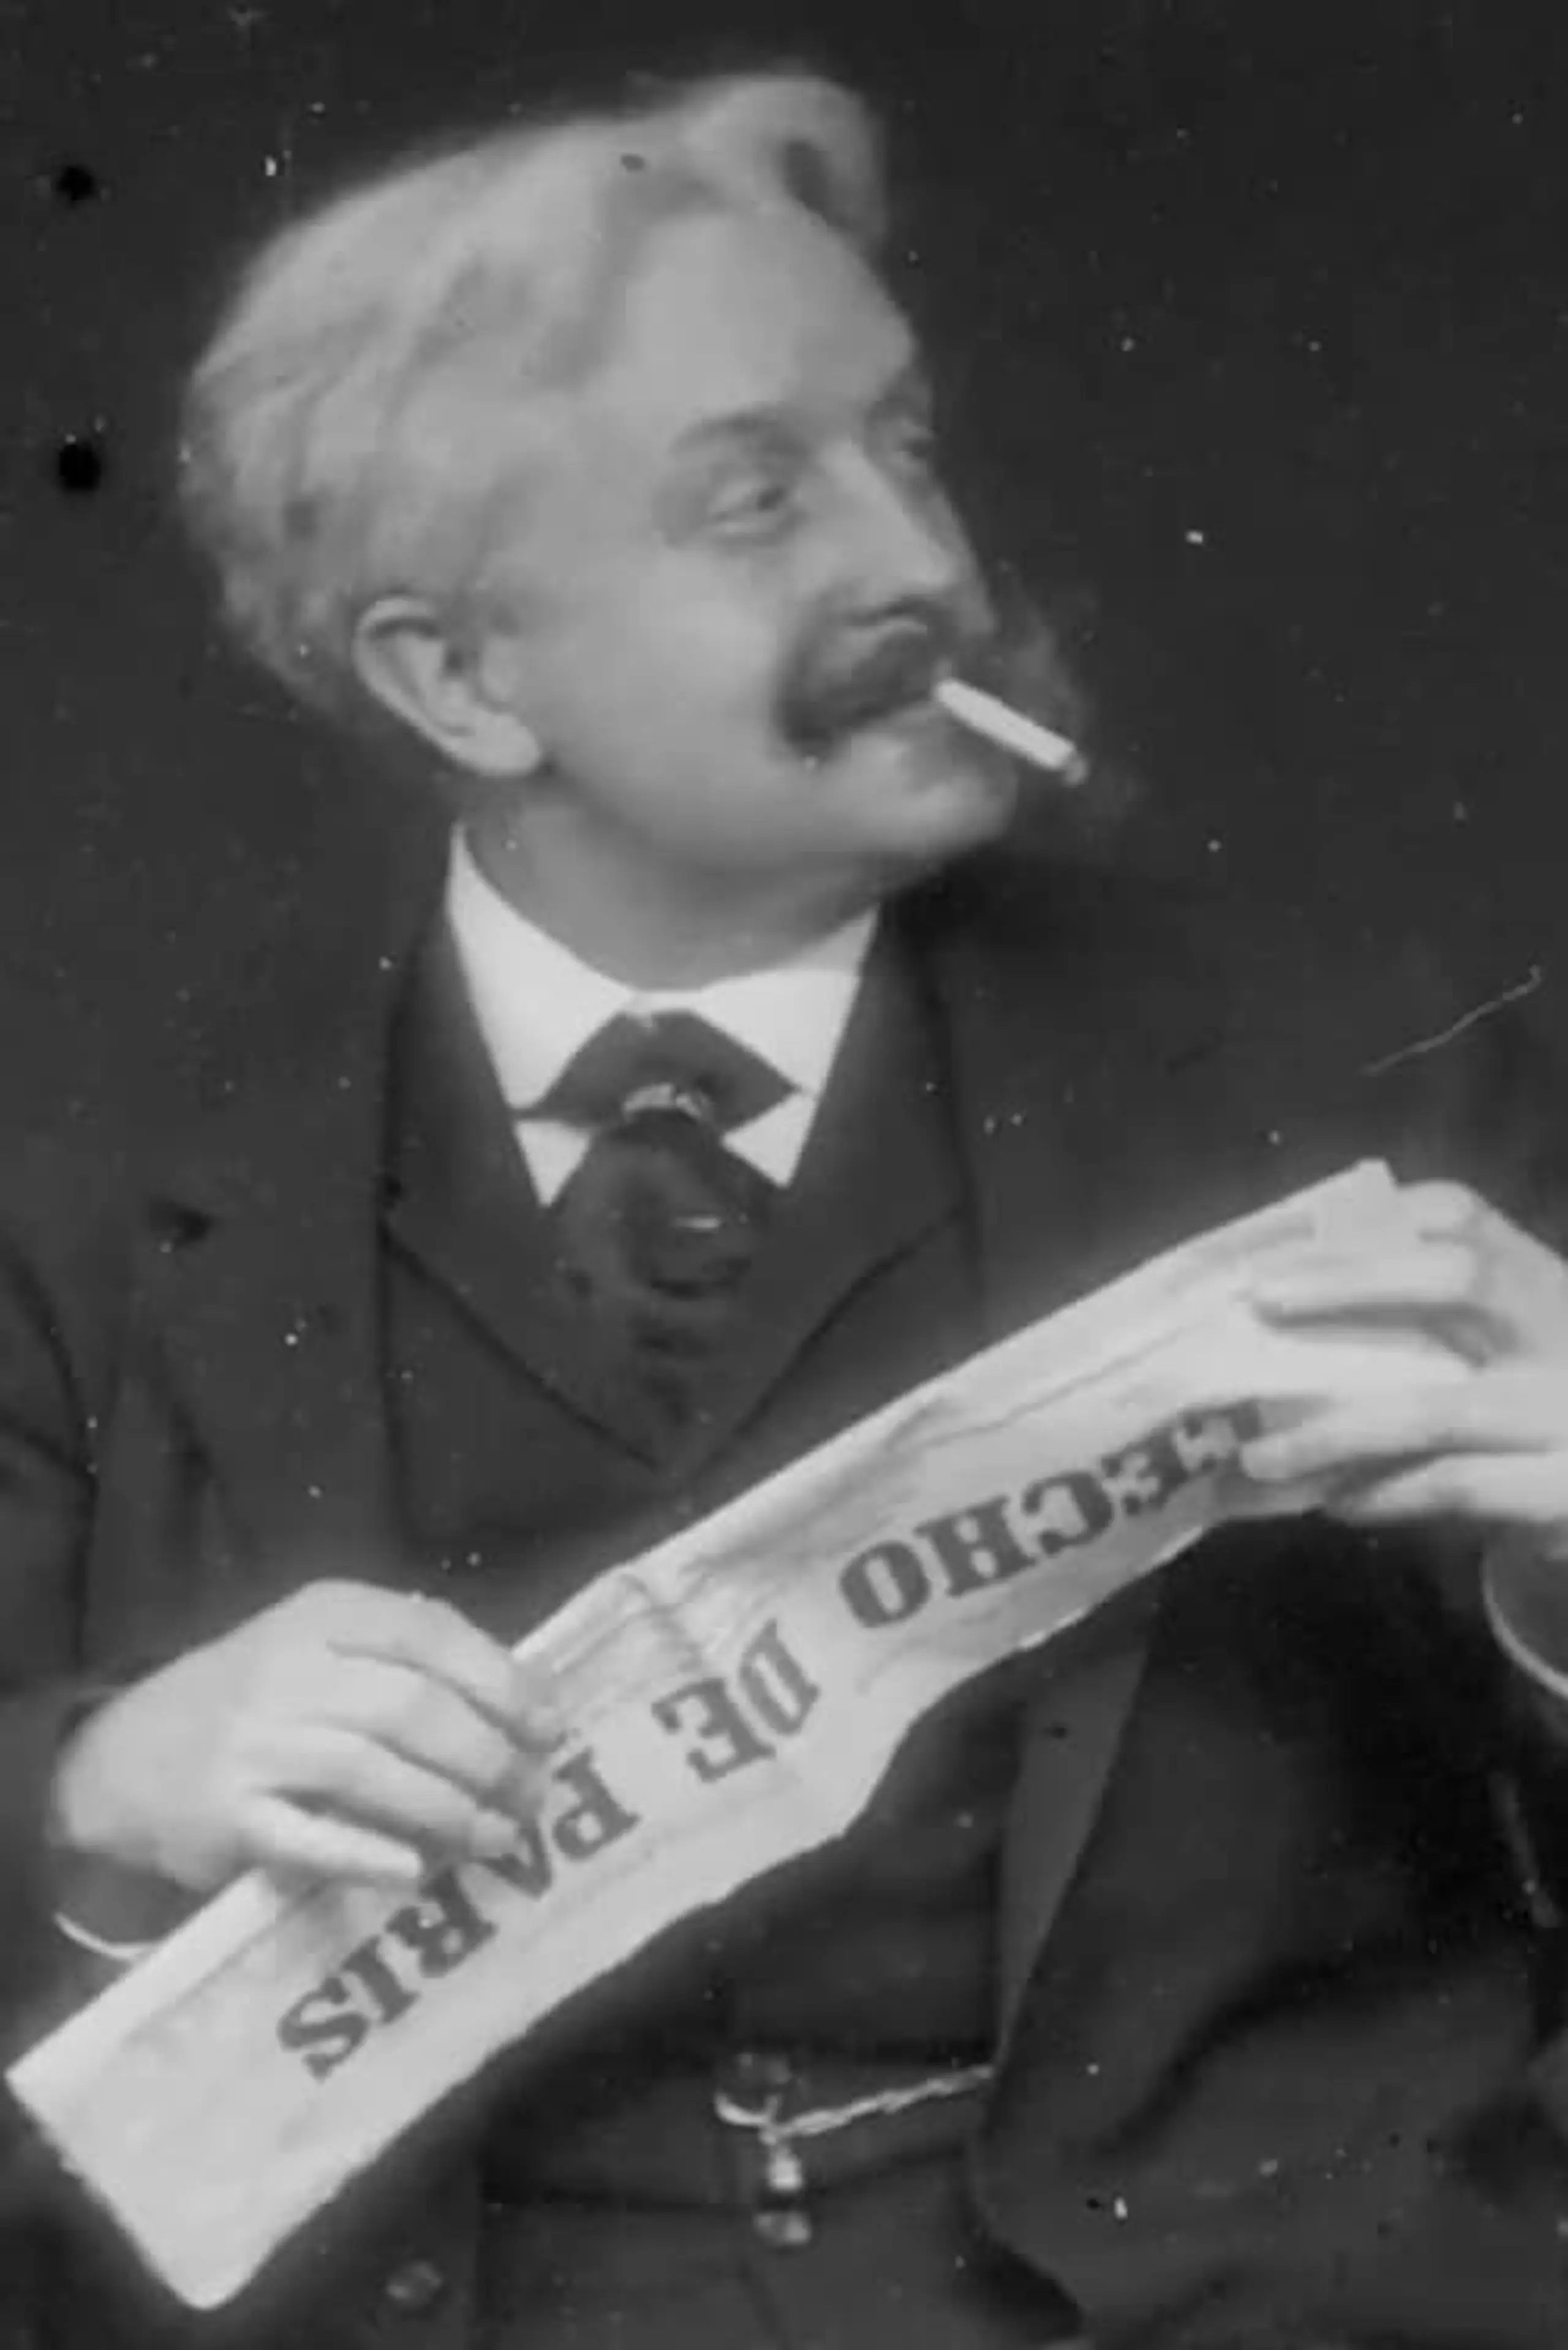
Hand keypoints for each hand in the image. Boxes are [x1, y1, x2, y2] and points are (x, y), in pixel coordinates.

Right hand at [49, 1581, 553, 1894]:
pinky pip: (310, 1838)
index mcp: (323, 1614)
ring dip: (449, 1810)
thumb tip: (519, 1691)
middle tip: (533, 1794)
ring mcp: (254, 1743)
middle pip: (412, 1708)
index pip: (430, 1633)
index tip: (550, 1725)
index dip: (500, 1680)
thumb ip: (403, 1653)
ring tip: (500, 1838)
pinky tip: (418, 1871)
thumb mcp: (317, 1643)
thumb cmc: (250, 1696)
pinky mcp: (226, 1816)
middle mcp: (288, 1669)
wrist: (120, 1756)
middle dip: (488, 1756)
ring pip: (372, 1771)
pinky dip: (370, 1855)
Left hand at [1238, 1182, 1567, 1553]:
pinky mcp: (1563, 1490)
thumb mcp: (1502, 1350)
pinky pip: (1455, 1485)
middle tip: (1256, 1303)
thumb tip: (1282, 1300)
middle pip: (1459, 1277)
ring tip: (1258, 1457)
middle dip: (1346, 1284)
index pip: (1461, 1214)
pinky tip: (1335, 1502)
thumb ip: (1427, 1322)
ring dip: (1333, 1434)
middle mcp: (1564, 1329)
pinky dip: (1385, 1494)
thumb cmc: (1534, 1419)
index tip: (1282, 1246)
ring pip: (1435, 1410)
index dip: (1367, 1222)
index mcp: (1543, 1282)